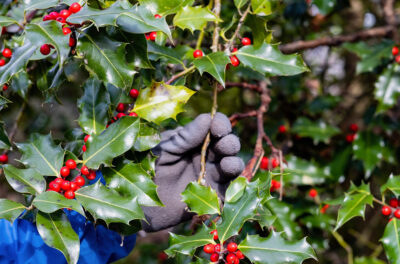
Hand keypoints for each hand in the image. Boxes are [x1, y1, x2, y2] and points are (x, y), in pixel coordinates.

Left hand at [142, 113, 243, 231]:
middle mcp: (205, 155)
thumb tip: (207, 119)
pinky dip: (234, 186)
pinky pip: (229, 190)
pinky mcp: (212, 196)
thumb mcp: (164, 149)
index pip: (214, 126)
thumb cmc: (146, 169)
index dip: (220, 124)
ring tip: (226, 164)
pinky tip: (227, 182)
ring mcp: (210, 175)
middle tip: (223, 145)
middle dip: (229, 142)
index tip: (218, 127)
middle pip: (227, 144)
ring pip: (232, 165)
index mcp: (194, 139)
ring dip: (233, 162)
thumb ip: (185, 137)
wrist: (138, 203)